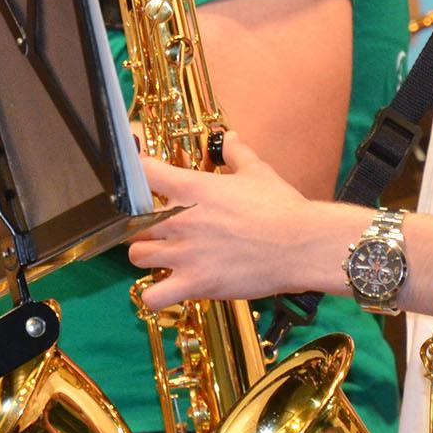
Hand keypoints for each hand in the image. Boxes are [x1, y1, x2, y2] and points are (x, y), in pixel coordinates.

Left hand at [129, 133, 335, 308]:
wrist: (301, 243)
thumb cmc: (281, 206)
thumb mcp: (258, 171)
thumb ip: (236, 153)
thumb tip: (230, 136)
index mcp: (191, 188)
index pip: (143, 174)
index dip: (139, 177)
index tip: (146, 183)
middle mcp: (179, 220)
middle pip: (132, 222)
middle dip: (141, 225)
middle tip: (159, 229)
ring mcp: (184, 254)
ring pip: (136, 257)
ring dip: (148, 256)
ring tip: (165, 258)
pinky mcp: (194, 283)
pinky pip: (152, 296)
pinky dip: (156, 295)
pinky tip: (172, 288)